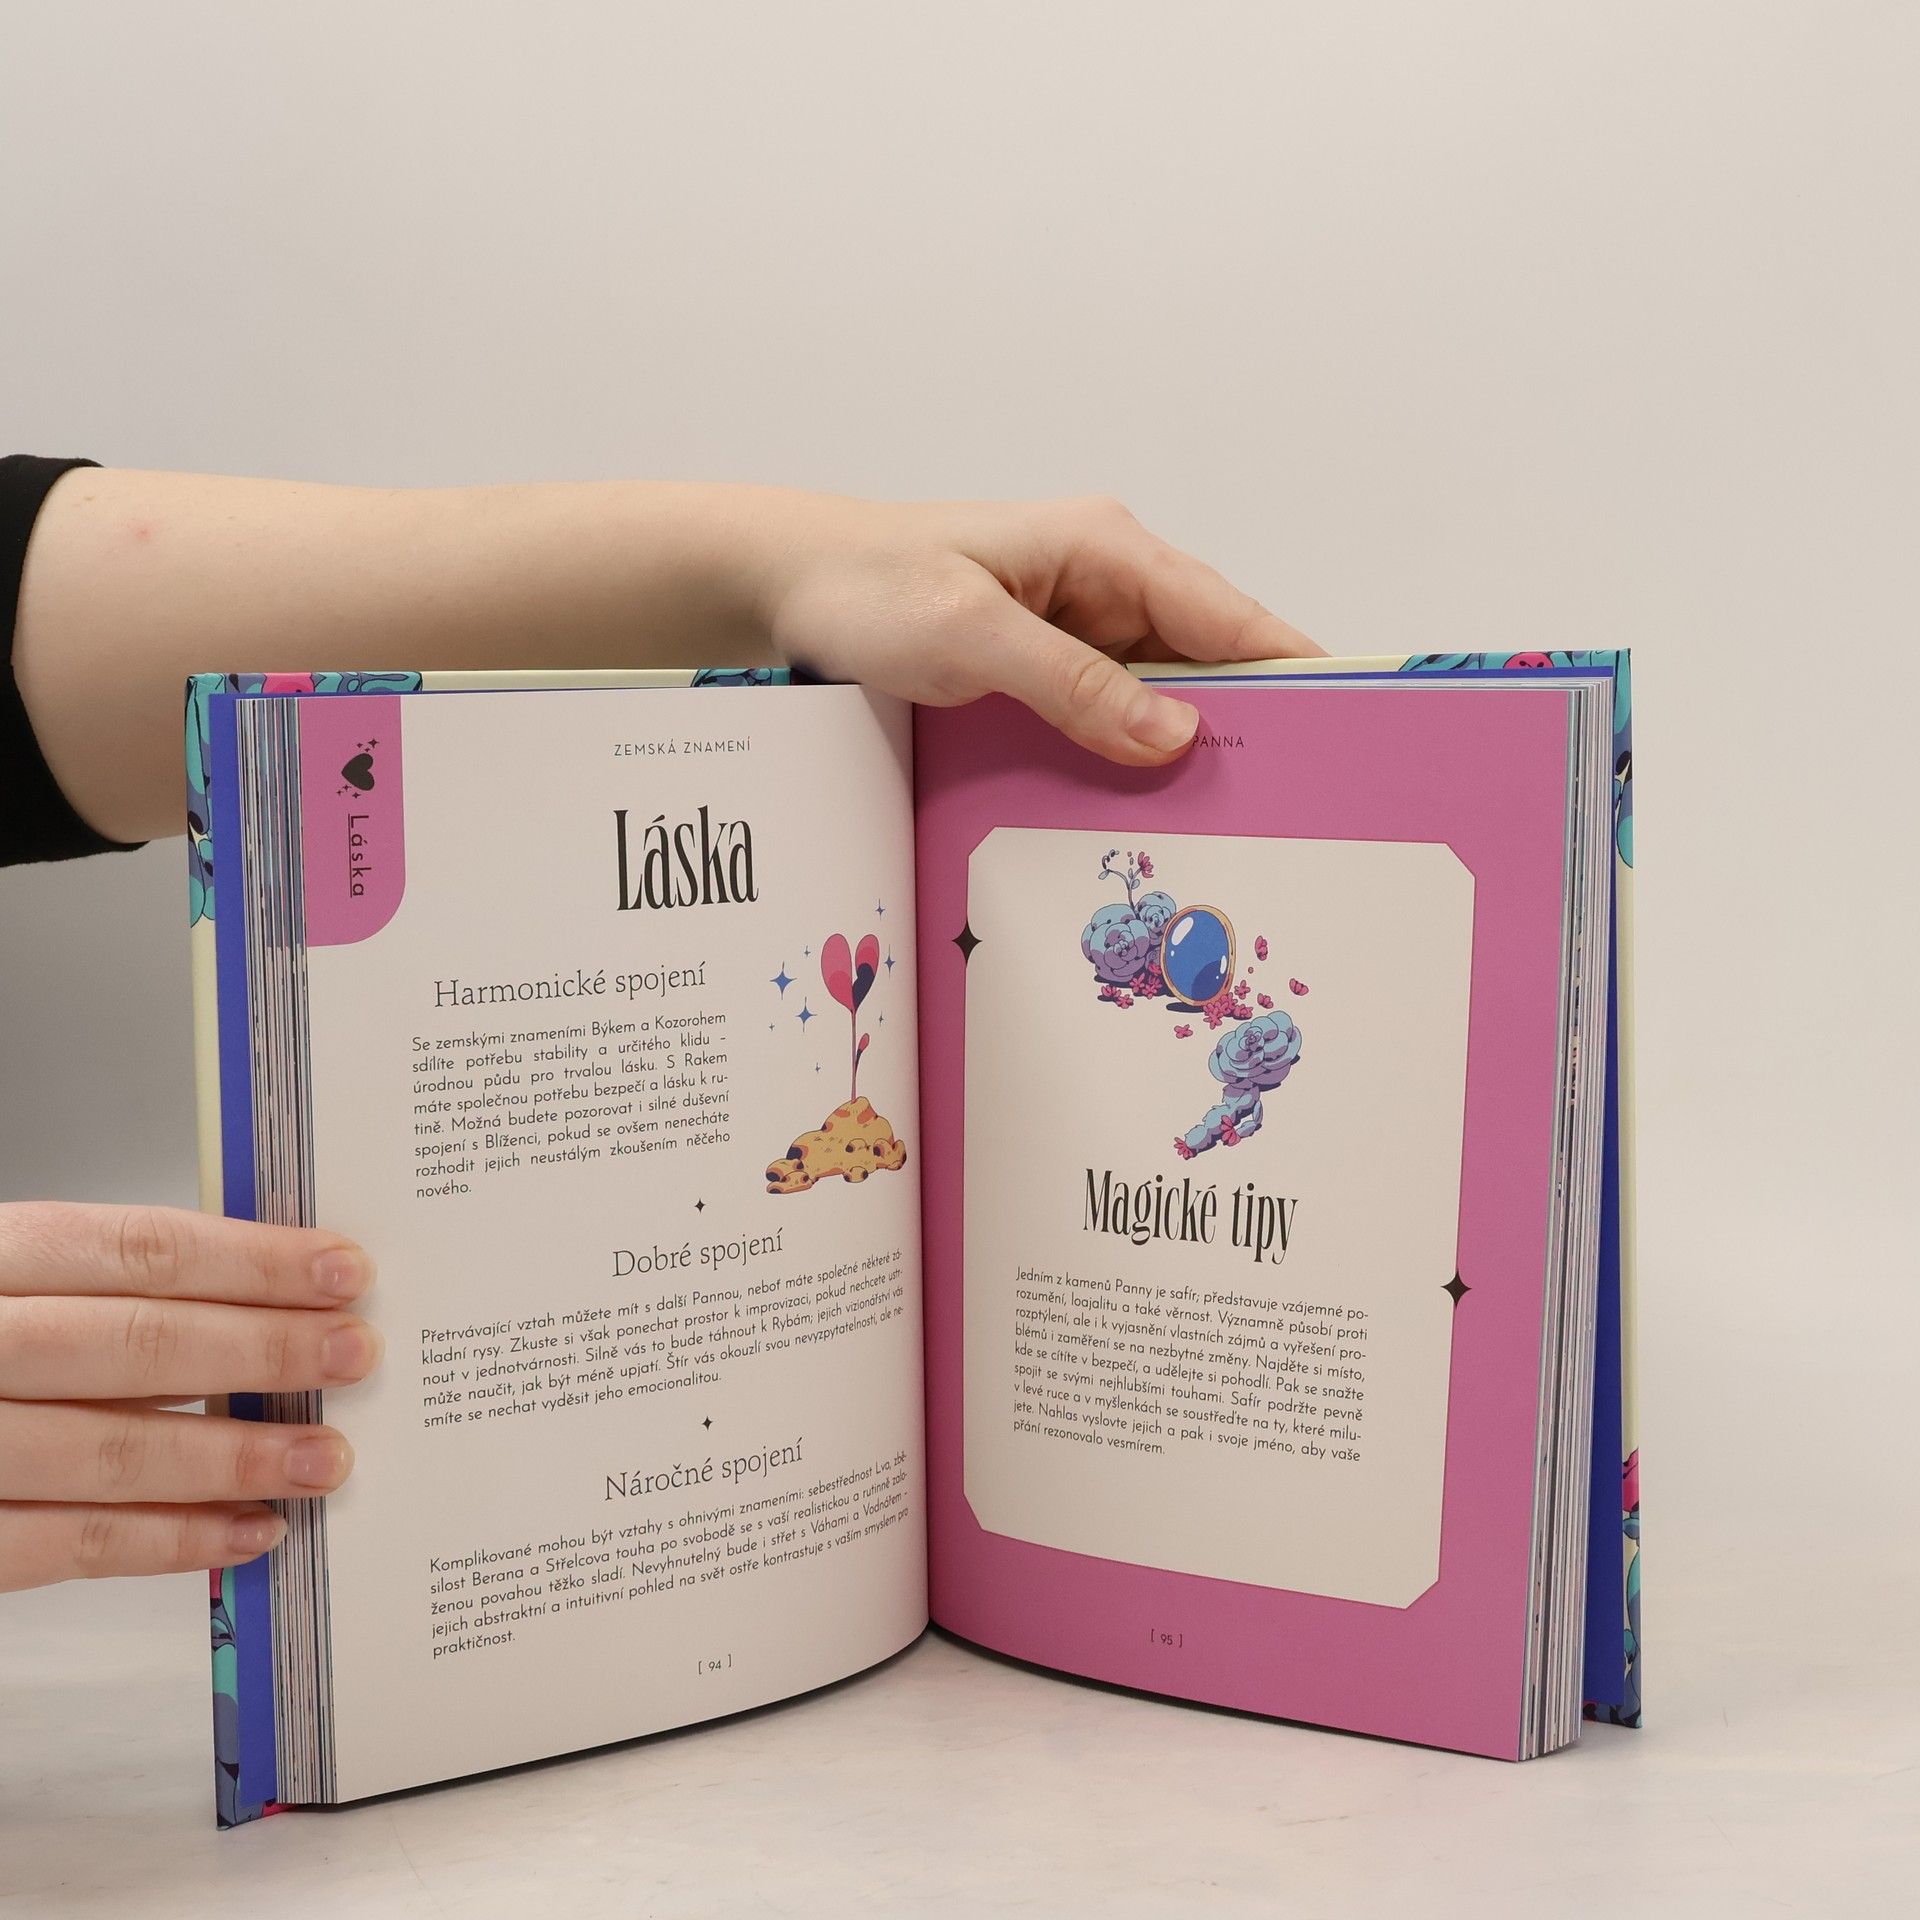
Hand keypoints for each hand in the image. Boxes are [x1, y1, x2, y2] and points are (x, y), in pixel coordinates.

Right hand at [0, 1203, 379, 1591]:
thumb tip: (268, 1297)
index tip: (344, 1270)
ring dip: (231, 1460)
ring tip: (327, 1459)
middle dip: (258, 1353)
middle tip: (357, 1356)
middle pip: (130, 1345)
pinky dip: (167, 1543)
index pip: (135, 1249)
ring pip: (104, 1452)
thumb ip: (108, 1286)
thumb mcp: (13, 1280)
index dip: (249, 1260)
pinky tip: (248, 1533)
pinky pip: (63, 1545)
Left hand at [753, 493, 1322, 764]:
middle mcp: (1103, 585)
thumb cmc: (865, 587)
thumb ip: (1072, 684)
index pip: (1227, 614)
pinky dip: (1124, 760)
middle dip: (1243, 728)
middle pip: (1206, 662)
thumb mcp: (969, 636)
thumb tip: (1175, 735)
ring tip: (1224, 829)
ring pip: (1158, 700)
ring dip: (1179, 756)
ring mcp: (1075, 630)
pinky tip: (1138, 814)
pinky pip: (1106, 719)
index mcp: (1103, 548)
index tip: (1351, 729)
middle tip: (1285, 811)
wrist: (780, 588)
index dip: (1295, 670)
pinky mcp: (1043, 670)